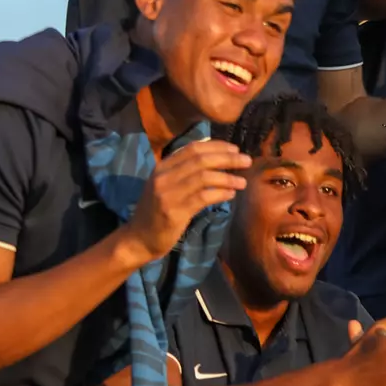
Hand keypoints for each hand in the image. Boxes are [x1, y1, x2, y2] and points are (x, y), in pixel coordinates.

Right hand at [121, 139, 250, 261]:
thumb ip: (185, 172)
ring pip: (204, 177)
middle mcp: (163, 176)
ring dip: (228, 177)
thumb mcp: (167, 186)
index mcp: (162, 167)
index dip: (217, 146)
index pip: (193, 148)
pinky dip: (221, 193)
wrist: (138, 239)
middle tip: (247, 161)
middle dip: (228, 158)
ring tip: (243, 182)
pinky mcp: (174, 211)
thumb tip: (218, 159)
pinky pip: (203, 197)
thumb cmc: (157, 212)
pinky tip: (231, 195)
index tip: (235, 148)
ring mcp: (167, 194)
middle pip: (201, 159)